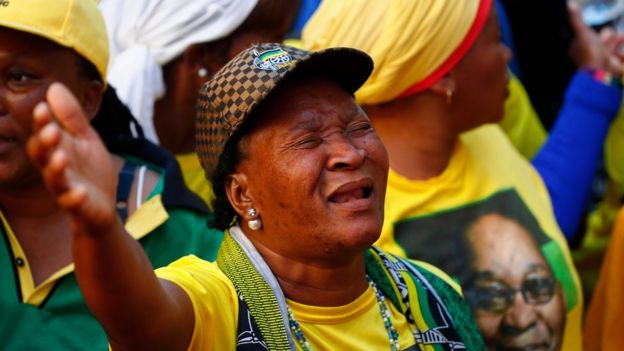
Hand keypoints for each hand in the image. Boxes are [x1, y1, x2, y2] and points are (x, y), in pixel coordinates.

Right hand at [27, 83, 118, 235]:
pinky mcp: (78, 206)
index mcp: (57, 149)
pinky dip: (74, 198)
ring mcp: (65, 188)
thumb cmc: (90, 171)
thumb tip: (54, 86)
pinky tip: (80, 192)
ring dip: (56, 168)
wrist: (103, 206)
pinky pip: (72, 204)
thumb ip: (71, 117)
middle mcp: (55, 168)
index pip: (44, 133)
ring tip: (62, 157)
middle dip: (44, 143)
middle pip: (42, 156)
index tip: (43, 108)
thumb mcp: (86, 139)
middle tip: (51, 130)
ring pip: (54, 179)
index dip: (42, 122)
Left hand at [568, 2, 623, 74]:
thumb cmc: (589, 52)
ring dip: (618, 43)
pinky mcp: (611, 69)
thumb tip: (570, 4)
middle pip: (602, 44)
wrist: (599, 72)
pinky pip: (618, 60)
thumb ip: (577, 19)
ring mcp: (601, 63)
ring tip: (623, 36)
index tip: (608, 30)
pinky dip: (622, 55)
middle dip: (611, 38)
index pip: (590, 39)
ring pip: (611, 51)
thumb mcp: (582, 32)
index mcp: (581, 49)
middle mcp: (590, 56)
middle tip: (619, 34)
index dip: (599, 35)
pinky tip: (622, 53)